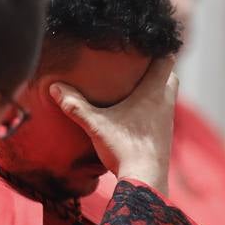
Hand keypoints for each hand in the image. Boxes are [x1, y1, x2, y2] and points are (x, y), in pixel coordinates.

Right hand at [49, 56, 176, 194]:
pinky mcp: (165, 137)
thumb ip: (75, 105)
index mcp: (153, 92)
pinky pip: (163, 114)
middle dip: (159, 69)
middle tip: (139, 64)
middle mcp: (166, 103)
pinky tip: (137, 114)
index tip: (148, 43)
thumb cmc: (124, 148)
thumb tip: (54, 86)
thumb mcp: (96, 124)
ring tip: (137, 86)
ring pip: (168, 96)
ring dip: (157, 89)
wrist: (145, 181)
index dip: (161, 48)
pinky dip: (154, 108)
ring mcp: (168, 121)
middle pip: (171, 76)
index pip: (168, 60)